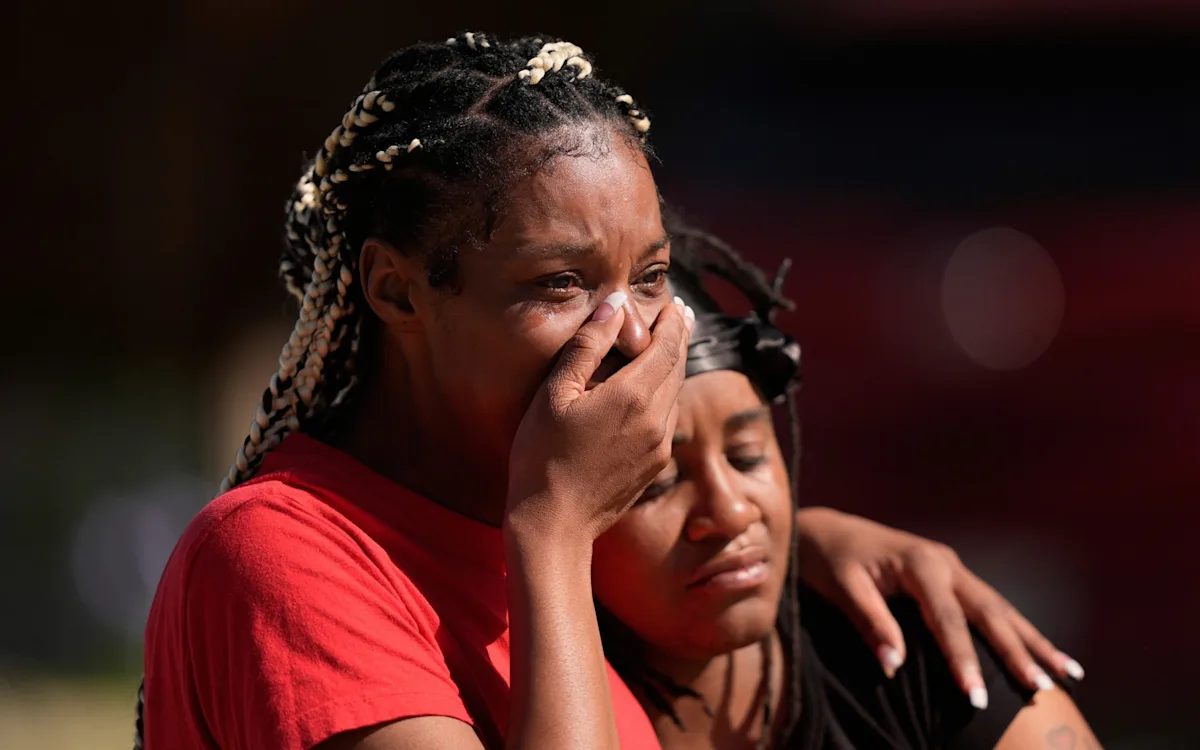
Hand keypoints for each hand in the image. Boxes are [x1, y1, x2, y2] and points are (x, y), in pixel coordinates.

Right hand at [507, 292, 692, 541]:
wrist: (554, 524)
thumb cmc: (542, 456)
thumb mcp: (555, 393)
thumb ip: (588, 346)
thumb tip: (615, 306)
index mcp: (633, 396)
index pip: (667, 346)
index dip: (672, 321)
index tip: (672, 302)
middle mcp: (656, 420)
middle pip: (678, 367)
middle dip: (679, 337)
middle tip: (678, 314)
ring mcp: (659, 445)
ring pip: (676, 393)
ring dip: (674, 366)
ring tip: (668, 345)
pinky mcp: (655, 465)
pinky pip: (668, 418)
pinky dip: (666, 394)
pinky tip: (653, 389)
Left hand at [793, 507, 1084, 698]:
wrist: (825, 531)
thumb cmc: (828, 560)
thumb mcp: (841, 588)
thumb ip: (869, 623)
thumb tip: (894, 665)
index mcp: (919, 563)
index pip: (947, 620)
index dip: (963, 660)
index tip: (976, 697)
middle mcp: (944, 562)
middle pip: (988, 612)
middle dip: (1016, 652)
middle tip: (1040, 688)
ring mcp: (953, 567)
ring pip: (1000, 609)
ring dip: (1032, 641)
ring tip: (1068, 674)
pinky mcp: (952, 575)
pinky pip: (991, 606)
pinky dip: (1018, 630)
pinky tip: (1043, 651)